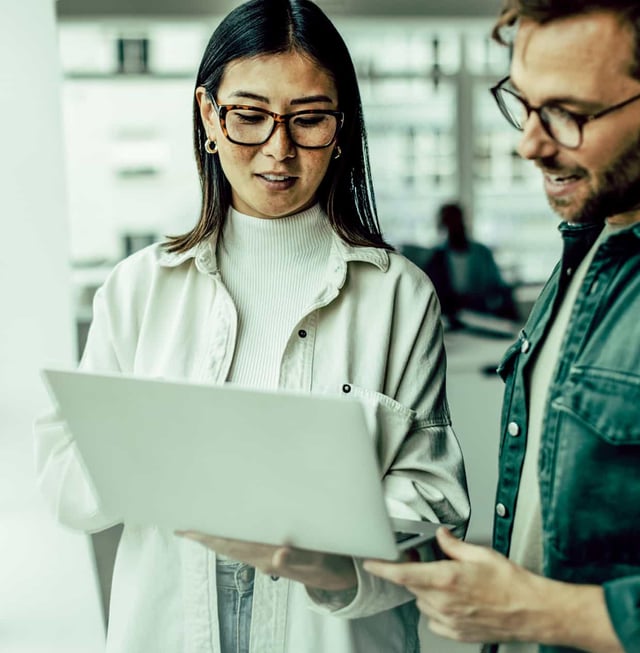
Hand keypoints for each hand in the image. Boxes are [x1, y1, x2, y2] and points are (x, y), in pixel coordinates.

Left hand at [175, 531, 355, 590]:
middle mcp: (260, 558)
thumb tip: (279, 554)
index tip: (187, 529)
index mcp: (267, 556)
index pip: (231, 544)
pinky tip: (225, 530)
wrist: (336, 577)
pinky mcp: (269, 555)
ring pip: (232, 546)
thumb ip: (298, 558)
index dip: (209, 537)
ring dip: (213, 537)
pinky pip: (243, 546)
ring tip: (196, 526)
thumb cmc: (326, 563)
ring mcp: (263, 557)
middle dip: (203, 536)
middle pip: (225, 546)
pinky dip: (229, 538)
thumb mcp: (317, 559)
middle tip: (181, 525)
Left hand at [364, 526, 560, 643]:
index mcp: (447, 579)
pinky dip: (436, 608)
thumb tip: (441, 536)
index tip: (370, 563)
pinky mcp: (456, 633)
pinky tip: (453, 599)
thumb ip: (453, 545)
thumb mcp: (481, 554)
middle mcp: (444, 602)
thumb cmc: (511, 583)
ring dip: (426, 589)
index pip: (403, 574)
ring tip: (448, 581)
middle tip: (425, 560)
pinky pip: (433, 618)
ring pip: (421, 601)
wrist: (533, 611)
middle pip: (411, 585)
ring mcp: (449, 620)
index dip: (382, 568)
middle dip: (413, 571)